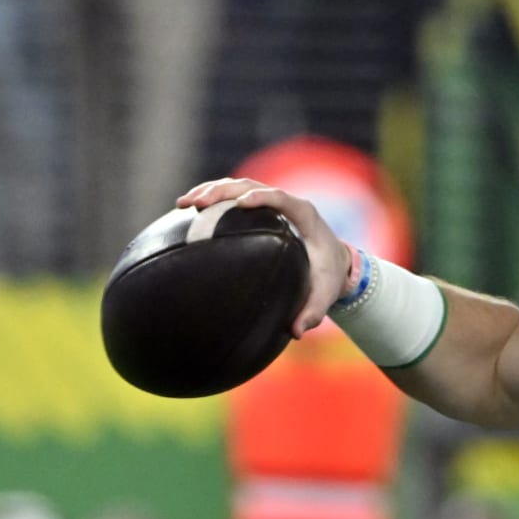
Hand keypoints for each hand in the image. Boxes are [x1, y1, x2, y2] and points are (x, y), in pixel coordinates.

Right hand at [176, 178, 352, 339]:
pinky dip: (212, 198)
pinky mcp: (262, 207)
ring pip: (239, 186)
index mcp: (305, 216)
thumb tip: (295, 332)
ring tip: (183, 204)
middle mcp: (288, 203)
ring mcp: (273, 202)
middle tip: (195, 203)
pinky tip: (188, 211)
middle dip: (222, 191)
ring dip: (210, 190)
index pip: (282, 199)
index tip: (240, 203)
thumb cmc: (329, 277)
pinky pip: (234, 195)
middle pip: (252, 186)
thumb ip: (313, 313)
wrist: (336, 262)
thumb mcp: (325, 295)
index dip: (262, 197)